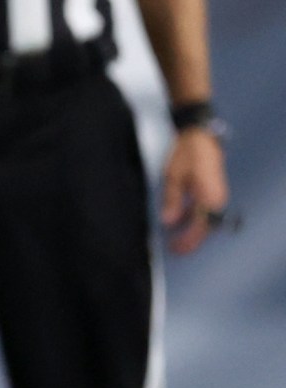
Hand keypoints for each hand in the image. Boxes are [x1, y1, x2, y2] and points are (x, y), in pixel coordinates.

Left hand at [160, 126, 230, 254]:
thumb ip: (172, 201)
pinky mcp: (212, 192)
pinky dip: (193, 218)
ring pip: (206, 220)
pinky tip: (179, 222)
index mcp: (208, 197)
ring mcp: (217, 195)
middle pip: (206, 227)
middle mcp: (217, 199)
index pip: (201, 227)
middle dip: (191, 240)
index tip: (176, 249)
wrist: (200, 137)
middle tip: (175, 250)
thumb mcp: (173, 177)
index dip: (189, 241)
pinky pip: (205, 210)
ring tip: (175, 240)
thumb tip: (169, 222)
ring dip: (192, 230)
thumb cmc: (186, 154)